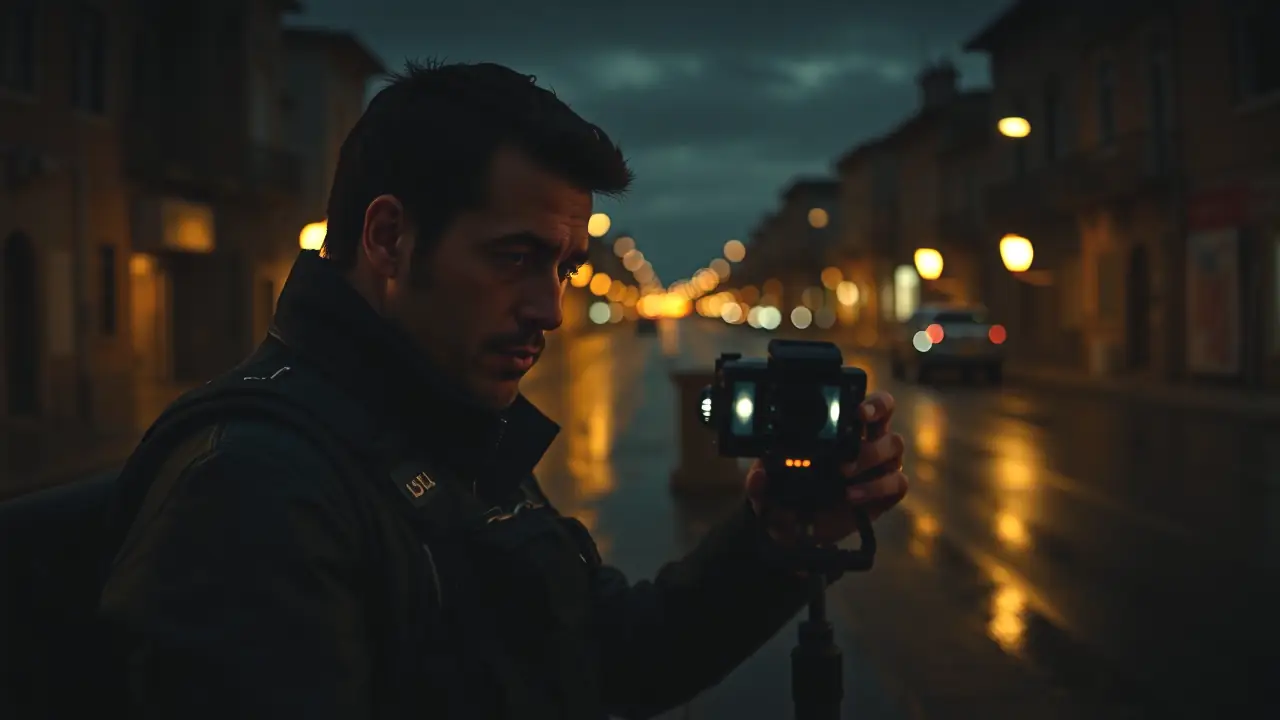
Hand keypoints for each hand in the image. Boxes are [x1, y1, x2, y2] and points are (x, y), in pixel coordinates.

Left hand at [745, 390, 907, 546]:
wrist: (799, 530)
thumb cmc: (787, 496)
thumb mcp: (767, 490)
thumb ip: (759, 485)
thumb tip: (758, 476)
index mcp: (843, 429)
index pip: (863, 402)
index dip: (868, 400)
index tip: (855, 409)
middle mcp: (867, 440)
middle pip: (886, 413)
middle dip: (877, 413)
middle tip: (857, 423)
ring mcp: (880, 465)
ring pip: (893, 446)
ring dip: (871, 455)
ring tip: (844, 472)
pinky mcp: (887, 492)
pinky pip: (897, 483)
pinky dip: (876, 488)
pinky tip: (852, 495)